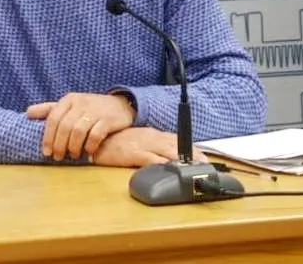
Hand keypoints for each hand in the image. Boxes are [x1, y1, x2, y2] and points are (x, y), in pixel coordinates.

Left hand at [26, 92, 135, 160]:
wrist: (121, 105)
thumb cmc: (90, 108)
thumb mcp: (70, 105)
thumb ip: (50, 109)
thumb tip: (27, 113)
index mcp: (68, 100)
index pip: (53, 118)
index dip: (48, 137)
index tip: (46, 152)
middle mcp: (80, 103)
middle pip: (64, 126)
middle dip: (59, 144)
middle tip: (58, 157)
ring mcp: (95, 111)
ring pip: (78, 131)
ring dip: (73, 147)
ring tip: (73, 156)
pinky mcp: (108, 120)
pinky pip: (95, 135)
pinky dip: (89, 146)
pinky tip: (88, 153)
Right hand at [90, 127, 208, 167]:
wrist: (96, 140)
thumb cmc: (115, 142)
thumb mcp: (136, 142)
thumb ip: (150, 148)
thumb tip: (164, 157)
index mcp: (152, 135)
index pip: (176, 140)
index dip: (192, 148)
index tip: (205, 158)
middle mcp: (150, 138)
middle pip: (176, 145)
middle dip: (192, 155)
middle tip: (206, 164)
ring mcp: (143, 144)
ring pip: (167, 151)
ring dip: (182, 159)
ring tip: (195, 168)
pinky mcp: (133, 153)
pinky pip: (150, 158)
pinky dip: (162, 163)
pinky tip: (170, 168)